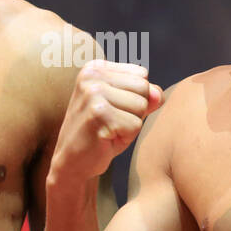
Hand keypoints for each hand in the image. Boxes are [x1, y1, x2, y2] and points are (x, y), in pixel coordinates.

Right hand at [52, 60, 162, 183]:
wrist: (72, 162)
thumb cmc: (101, 132)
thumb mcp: (125, 108)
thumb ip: (145, 95)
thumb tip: (158, 94)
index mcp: (95, 68)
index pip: (141, 75)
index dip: (135, 97)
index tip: (112, 109)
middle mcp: (91, 76)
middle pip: (143, 88)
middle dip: (135, 111)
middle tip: (111, 123)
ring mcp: (93, 93)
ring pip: (141, 106)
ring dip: (130, 125)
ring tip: (109, 130)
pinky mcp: (98, 114)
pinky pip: (135, 125)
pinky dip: (126, 137)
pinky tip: (106, 139)